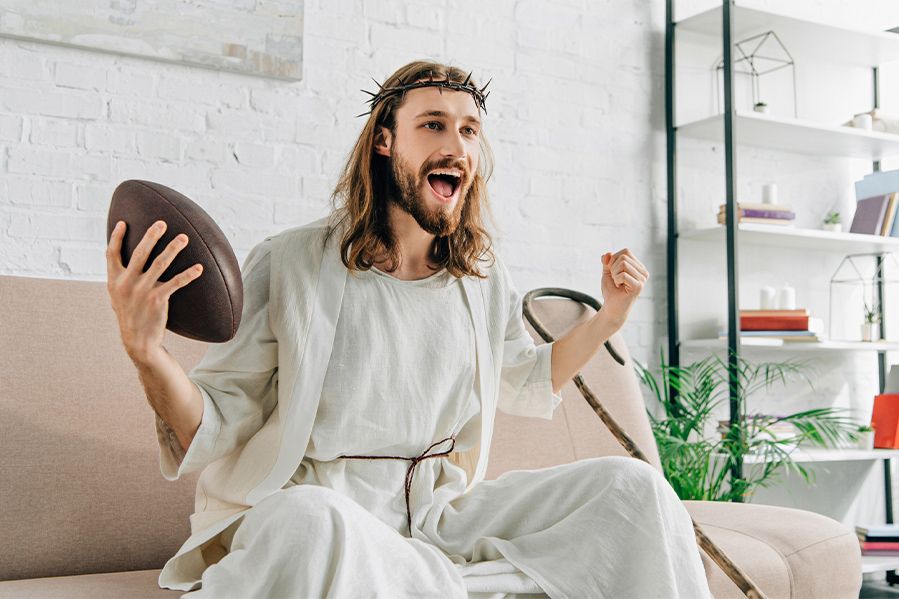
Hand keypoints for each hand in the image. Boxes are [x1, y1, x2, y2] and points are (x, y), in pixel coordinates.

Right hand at [106, 220, 202, 363]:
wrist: (138, 340)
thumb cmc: (130, 315)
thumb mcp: (118, 296)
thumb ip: (120, 279)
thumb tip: (124, 262)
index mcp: (114, 280)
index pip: (111, 254)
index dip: (115, 237)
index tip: (122, 222)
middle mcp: (127, 283)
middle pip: (139, 253)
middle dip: (151, 236)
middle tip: (162, 223)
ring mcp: (142, 291)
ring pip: (160, 264)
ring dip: (173, 248)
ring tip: (184, 237)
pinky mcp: (157, 299)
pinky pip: (176, 283)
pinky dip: (188, 274)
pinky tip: (199, 268)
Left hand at [600, 249, 648, 325]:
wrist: (612, 308)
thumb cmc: (611, 290)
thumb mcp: (607, 272)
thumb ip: (607, 262)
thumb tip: (607, 254)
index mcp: (638, 267)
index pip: (625, 252)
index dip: (613, 260)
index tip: (613, 273)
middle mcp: (643, 272)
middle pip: (623, 257)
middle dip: (613, 268)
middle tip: (616, 280)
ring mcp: (643, 279)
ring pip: (623, 264)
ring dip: (614, 274)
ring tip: (618, 284)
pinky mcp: (639, 286)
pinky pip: (622, 274)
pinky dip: (616, 280)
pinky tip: (620, 287)